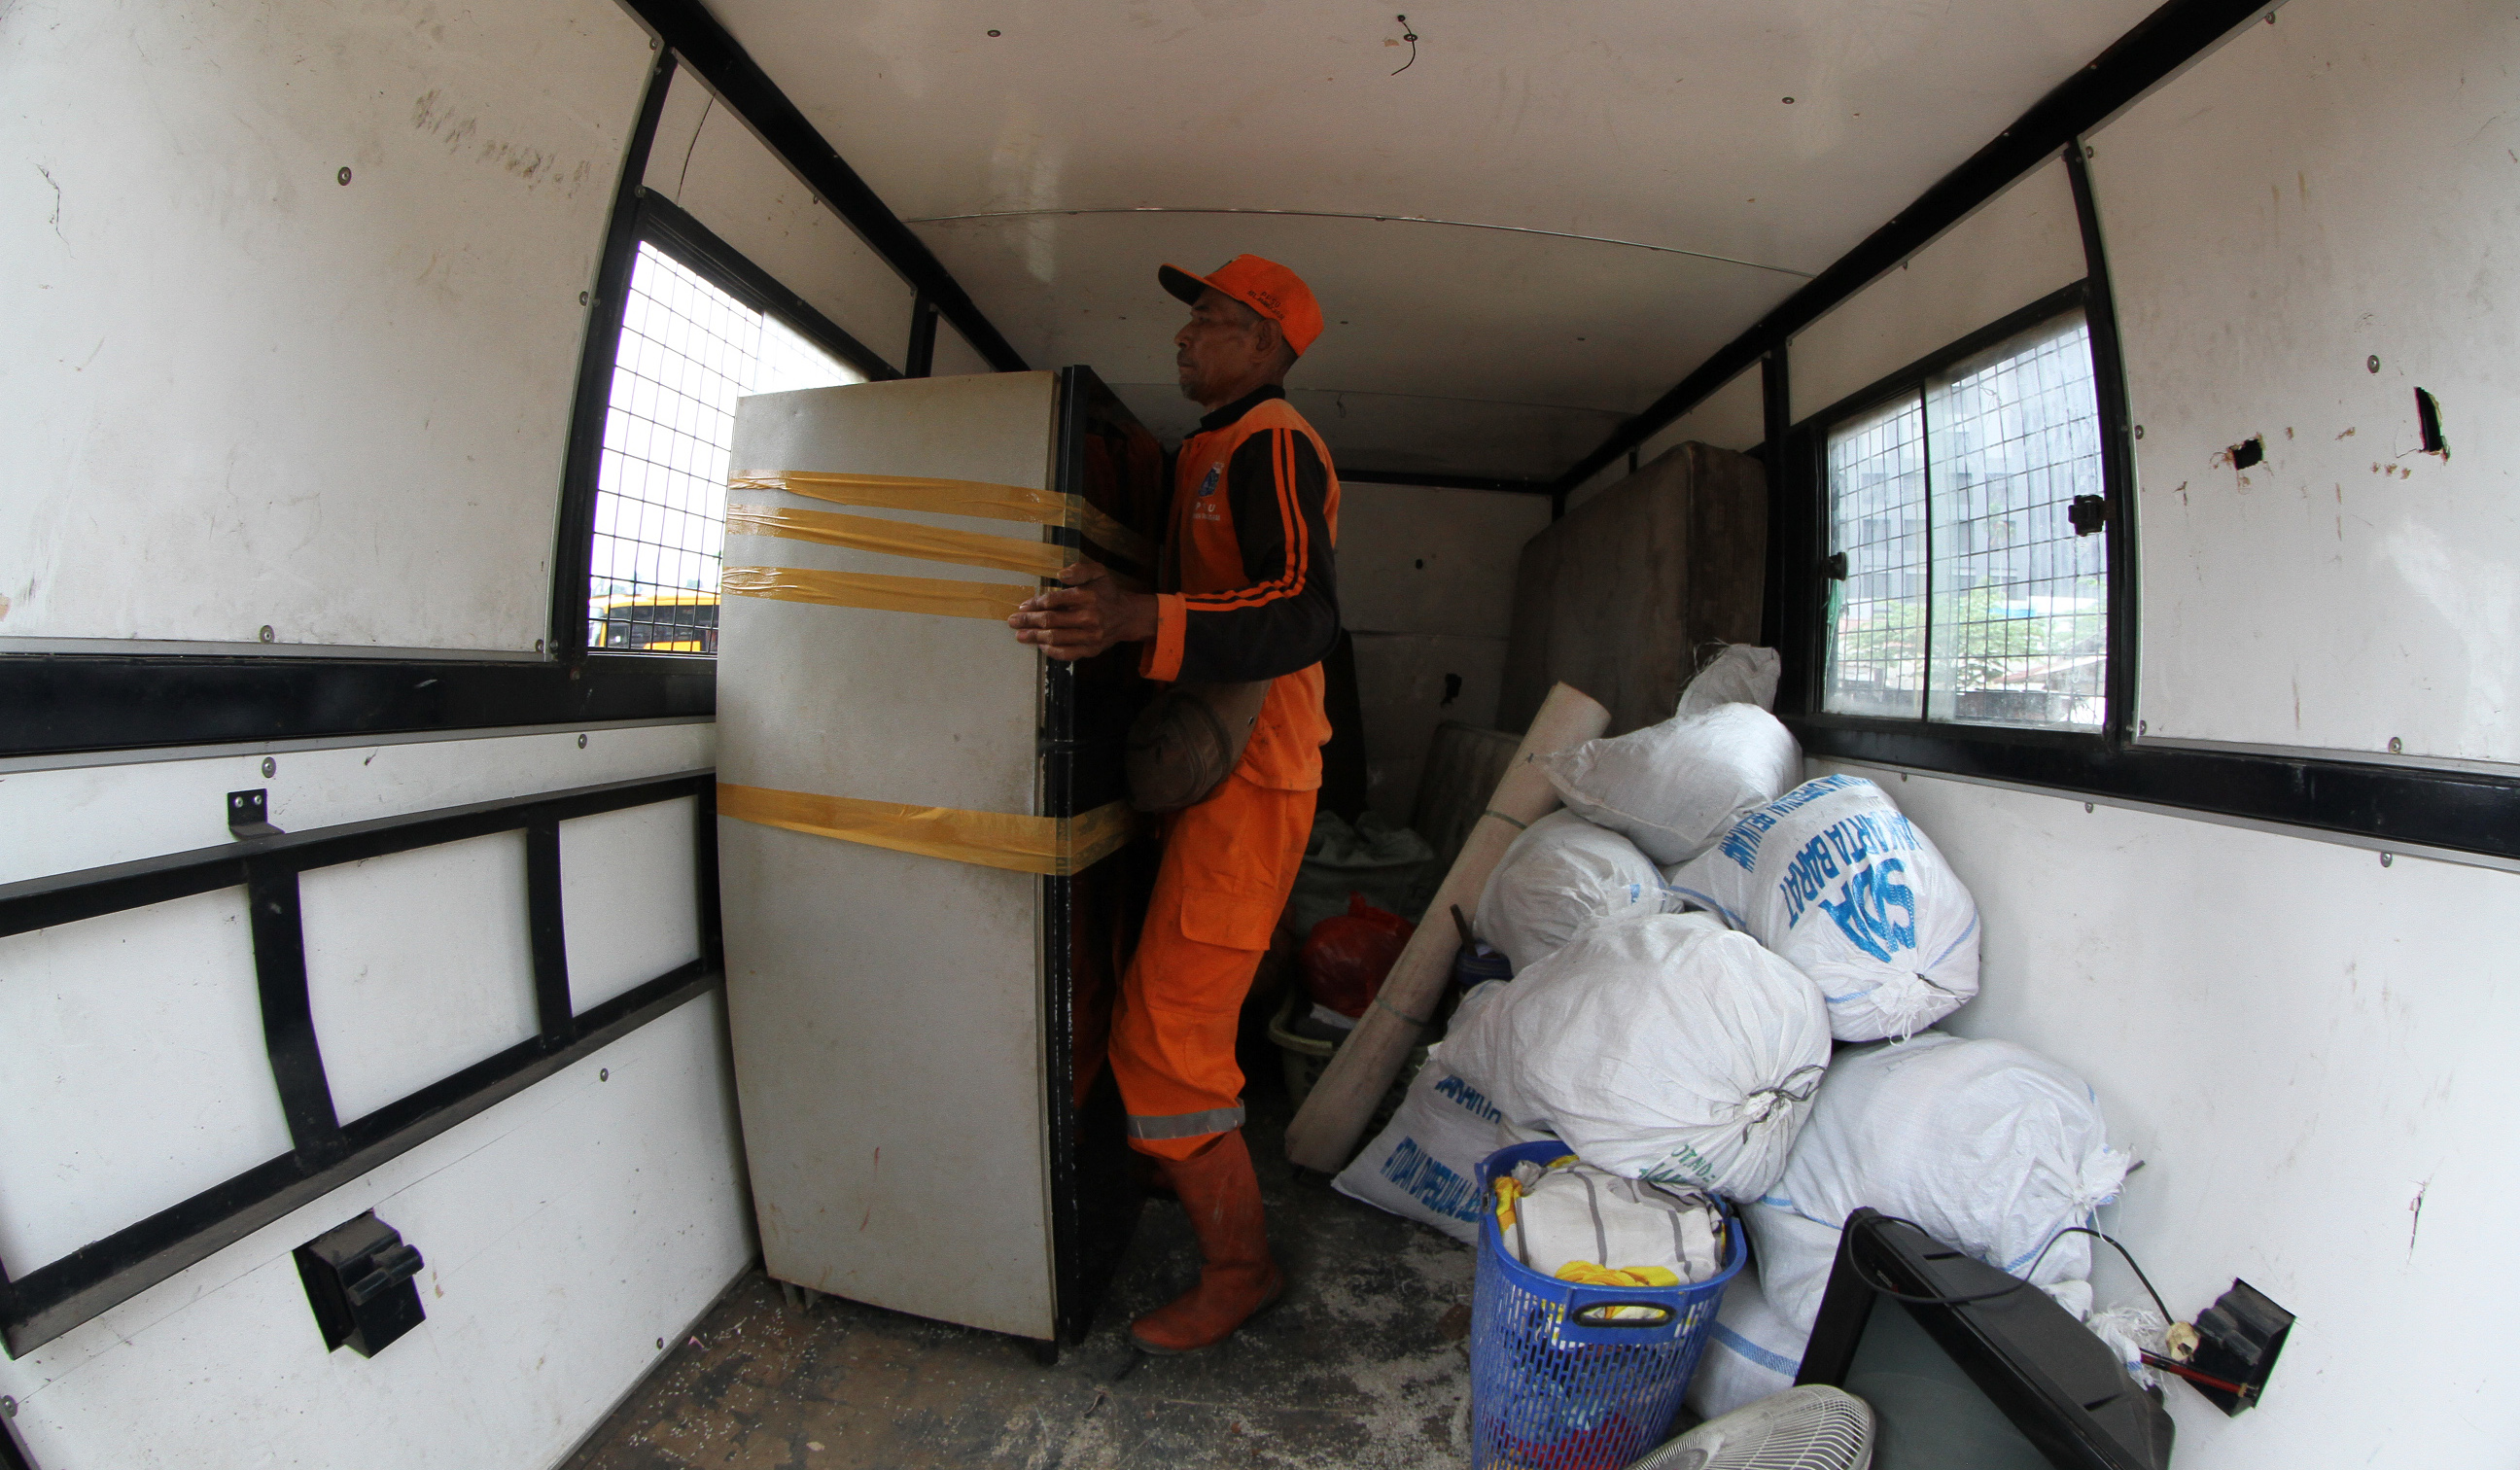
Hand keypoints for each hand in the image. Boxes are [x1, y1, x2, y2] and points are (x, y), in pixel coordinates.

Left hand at [1008, 559, 1156, 660]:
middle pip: (1051, 621)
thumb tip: (1060, 575)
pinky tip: (1040, 645)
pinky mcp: (1091, 650)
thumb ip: (1080, 570)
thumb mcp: (1098, 572)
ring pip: (1056, 638)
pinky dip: (1051, 651)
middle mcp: (1089, 617)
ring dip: (1034, 637)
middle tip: (1013, 621)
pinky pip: (1067, 653)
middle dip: (1028, 621)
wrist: (1127, 616)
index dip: (1035, 604)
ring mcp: (1090, 636)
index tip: (1022, 605)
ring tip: (1020, 635)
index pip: (1054, 601)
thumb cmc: (1107, 592)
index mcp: (1087, 596)